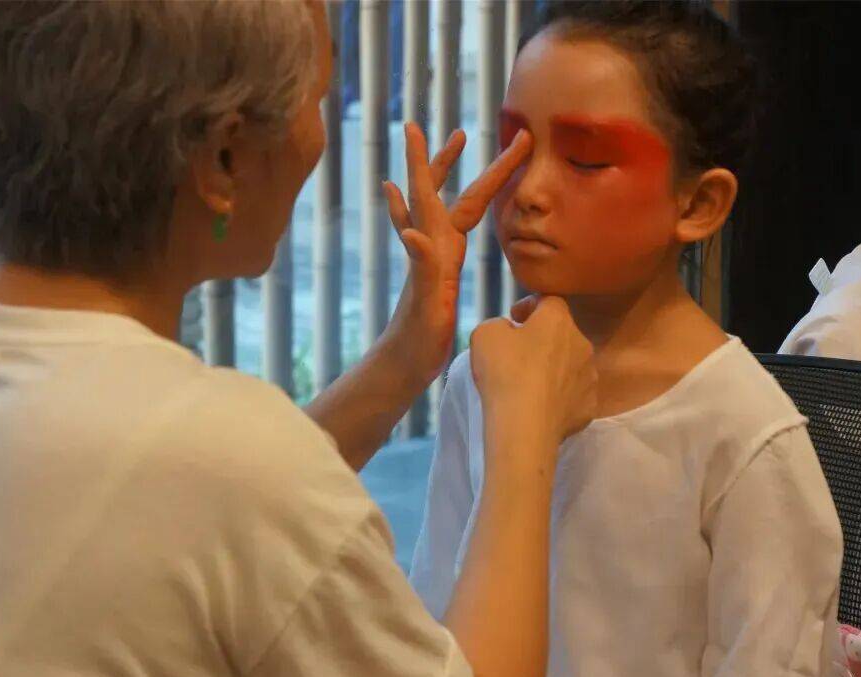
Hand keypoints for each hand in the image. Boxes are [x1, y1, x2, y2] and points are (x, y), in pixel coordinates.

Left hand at [382, 122, 532, 384]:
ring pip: (436, 206)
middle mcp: (429, 245)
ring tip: (454, 149)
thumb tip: (413, 234)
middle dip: (446, 160)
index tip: (416, 125)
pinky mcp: (433, 271)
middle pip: (438, 193)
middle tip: (460, 132)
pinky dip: (423, 211)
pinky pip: (431, 231)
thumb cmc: (416, 344)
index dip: (428, 161)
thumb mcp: (426, 308)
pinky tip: (414, 207)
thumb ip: (422, 271)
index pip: (433, 196)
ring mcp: (430, 257)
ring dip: (442, 177)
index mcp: (433, 249)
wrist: (401, 367)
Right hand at [470, 296, 597, 445]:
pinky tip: (541, 407)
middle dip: (543, 340)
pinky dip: (560, 397)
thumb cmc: (504, 372)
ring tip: (530, 385)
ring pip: (571, 365)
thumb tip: (510, 332)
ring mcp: (590, 378)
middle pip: (563, 334)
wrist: (525, 426)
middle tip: (519, 355)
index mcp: (558, 320)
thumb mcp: (485, 333)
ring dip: (554, 369)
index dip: (530, 306)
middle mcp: (582, 344)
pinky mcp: (589, 408)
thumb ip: (499, 324)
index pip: (549, 301)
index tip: (514, 318)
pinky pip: (573, 395)